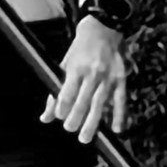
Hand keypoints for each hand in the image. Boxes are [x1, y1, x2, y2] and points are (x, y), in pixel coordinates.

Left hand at [44, 16, 129, 143]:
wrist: (102, 28)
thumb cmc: (80, 49)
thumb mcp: (65, 64)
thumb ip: (56, 91)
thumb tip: (46, 116)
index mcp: (76, 68)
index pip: (67, 94)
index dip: (62, 108)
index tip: (59, 118)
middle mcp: (92, 73)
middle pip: (82, 102)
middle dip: (75, 119)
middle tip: (71, 130)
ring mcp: (108, 77)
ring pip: (100, 104)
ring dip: (93, 123)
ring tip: (86, 138)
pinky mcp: (120, 78)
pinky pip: (120, 100)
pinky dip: (119, 115)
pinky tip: (117, 129)